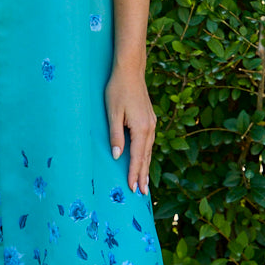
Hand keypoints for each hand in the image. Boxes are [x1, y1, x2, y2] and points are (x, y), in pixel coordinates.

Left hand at [105, 66, 155, 194]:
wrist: (130, 70)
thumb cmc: (118, 90)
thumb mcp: (112, 113)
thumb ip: (115, 136)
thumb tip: (117, 156)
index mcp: (141, 128)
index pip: (137, 157)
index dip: (134, 173)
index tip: (133, 188)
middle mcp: (150, 128)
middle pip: (146, 157)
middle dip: (143, 175)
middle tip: (143, 194)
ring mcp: (151, 123)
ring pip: (149, 150)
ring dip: (146, 167)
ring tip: (145, 182)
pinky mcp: (149, 119)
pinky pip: (149, 142)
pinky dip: (147, 154)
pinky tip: (144, 160)